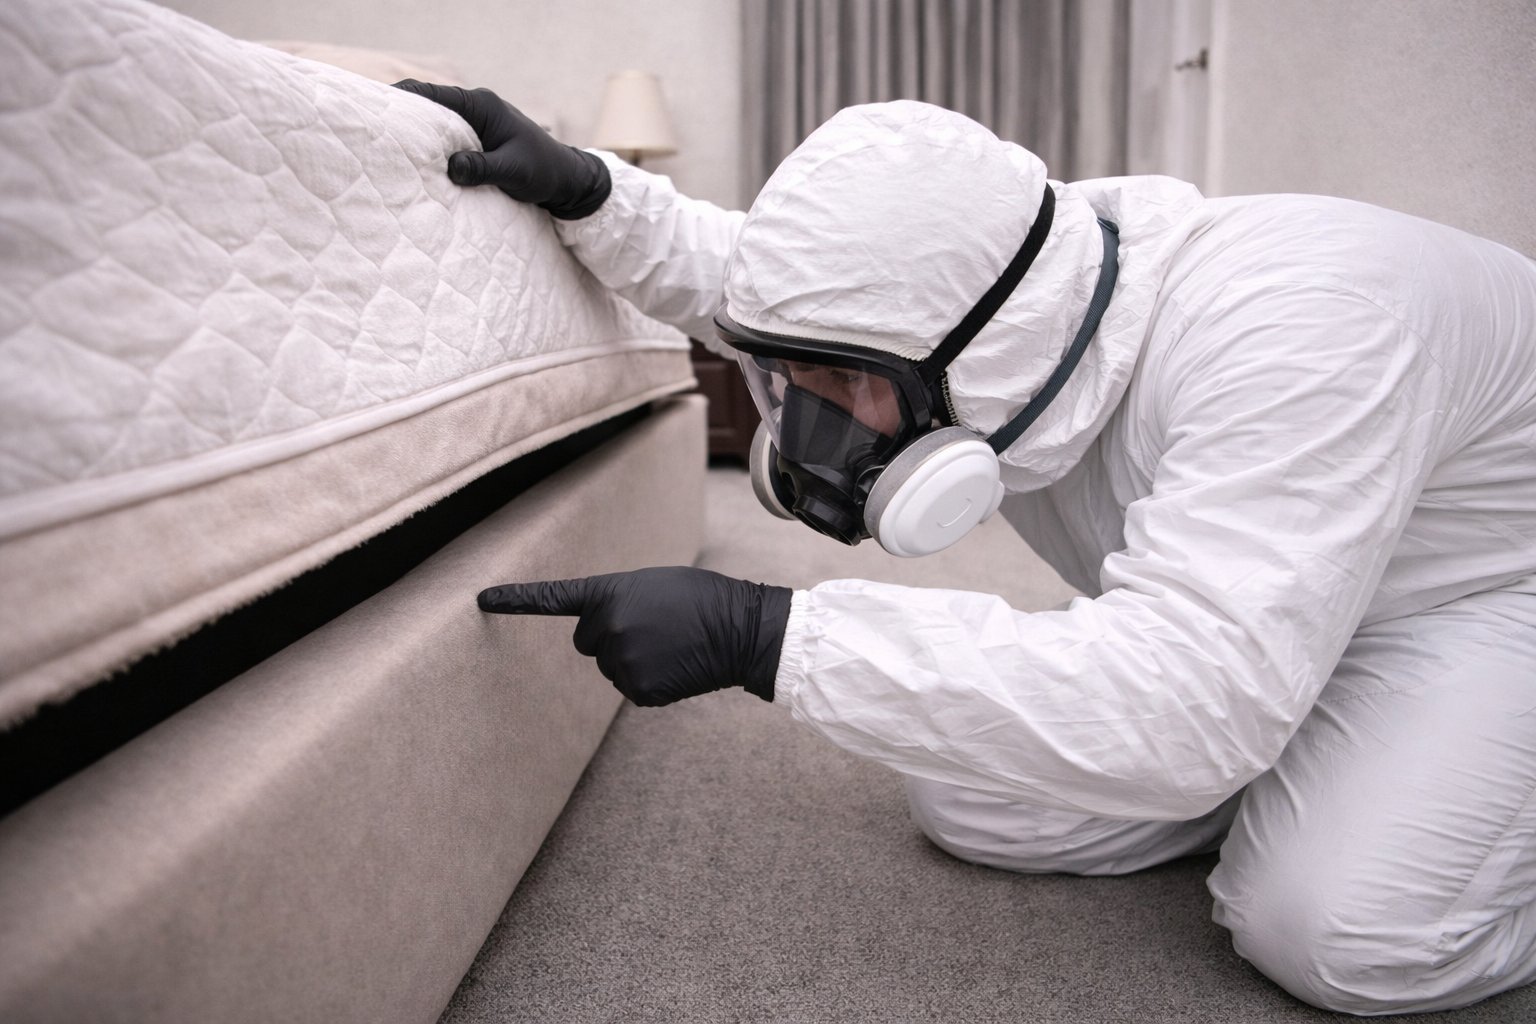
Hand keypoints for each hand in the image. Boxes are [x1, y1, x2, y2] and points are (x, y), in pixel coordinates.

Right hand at [393, 79, 610, 219]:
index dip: (402, 99)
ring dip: (416, 136)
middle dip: (402, 118)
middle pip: (428, 106)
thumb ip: (482, 168)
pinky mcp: (476, 141)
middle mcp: (475, 109)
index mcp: (481, 106)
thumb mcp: (513, 171)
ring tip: (387, 150)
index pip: (432, 94)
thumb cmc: (543, 171)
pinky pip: (447, 139)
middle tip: (372, 133)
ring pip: (436, 125)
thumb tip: (451, 167)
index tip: (375, 109)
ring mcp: (475, 125)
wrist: (566, 180)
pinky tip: (415, 163)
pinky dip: (431, 148)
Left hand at [478, 566, 791, 705]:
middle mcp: (607, 627)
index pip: (553, 598)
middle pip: (587, 640)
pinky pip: (630, 685)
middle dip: (609, 635)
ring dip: (633, 656)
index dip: (515, 600)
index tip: (480, 599)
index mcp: (609, 593)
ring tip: (670, 643)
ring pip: (610, 665)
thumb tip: (601, 634)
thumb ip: (616, 602)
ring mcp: (621, 662)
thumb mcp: (651, 586)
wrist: (740, 629)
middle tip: (651, 626)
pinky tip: (675, 665)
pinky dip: (649, 679)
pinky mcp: (638, 689)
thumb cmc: (699, 599)